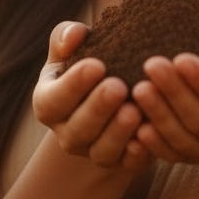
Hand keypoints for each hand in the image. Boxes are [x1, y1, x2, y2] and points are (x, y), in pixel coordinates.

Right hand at [32, 21, 148, 171]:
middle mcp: (67, 132)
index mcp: (49, 102)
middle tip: (118, 87)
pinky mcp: (120, 162)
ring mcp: (93, 151)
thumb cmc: (92, 63)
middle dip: (97, 108)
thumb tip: (74, 35)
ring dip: (118, 133)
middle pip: (77, 129)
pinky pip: (127, 164)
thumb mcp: (76, 48)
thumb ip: (67, 37)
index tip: (96, 65)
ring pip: (101, 151)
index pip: (52, 100)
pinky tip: (149, 134)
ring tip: (135, 110)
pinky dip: (137, 153)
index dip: (72, 85)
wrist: (116, 93)